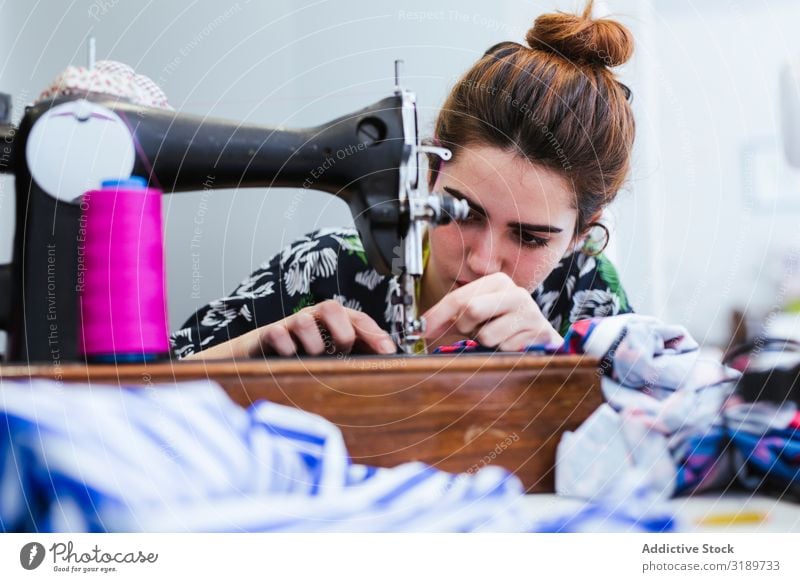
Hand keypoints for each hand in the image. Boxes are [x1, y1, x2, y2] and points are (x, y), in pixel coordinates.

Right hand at [185, 300, 396, 358]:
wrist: (258, 361)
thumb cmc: (301, 360)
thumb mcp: (333, 361)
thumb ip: (357, 360)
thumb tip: (386, 366)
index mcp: (332, 324)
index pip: (357, 319)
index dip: (374, 333)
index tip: (388, 351)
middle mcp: (312, 320)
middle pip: (331, 307)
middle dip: (342, 330)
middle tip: (344, 349)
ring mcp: (289, 327)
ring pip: (303, 320)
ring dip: (313, 342)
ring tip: (313, 358)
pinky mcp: (267, 337)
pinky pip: (276, 334)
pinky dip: (286, 346)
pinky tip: (290, 358)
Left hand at [422, 272, 561, 351]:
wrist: (539, 338)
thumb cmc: (503, 324)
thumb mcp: (475, 316)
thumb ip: (448, 318)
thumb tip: (422, 327)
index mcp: (497, 282)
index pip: (458, 297)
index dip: (436, 315)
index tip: (421, 329)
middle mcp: (515, 292)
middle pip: (471, 310)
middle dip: (466, 327)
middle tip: (473, 330)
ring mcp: (529, 311)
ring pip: (487, 335)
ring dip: (485, 342)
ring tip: (496, 336)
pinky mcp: (538, 332)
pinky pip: (504, 349)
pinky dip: (501, 351)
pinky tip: (510, 343)